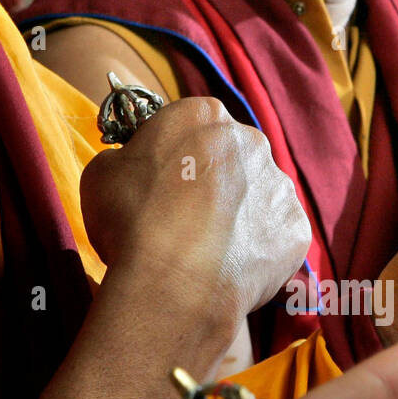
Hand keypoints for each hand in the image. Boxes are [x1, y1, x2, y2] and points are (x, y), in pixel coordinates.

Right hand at [79, 96, 311, 315]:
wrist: (175, 284)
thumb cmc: (132, 221)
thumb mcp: (102, 173)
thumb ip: (125, 157)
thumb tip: (134, 165)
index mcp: (204, 114)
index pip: (193, 124)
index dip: (176, 153)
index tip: (163, 181)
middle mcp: (251, 141)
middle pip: (232, 158)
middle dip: (214, 182)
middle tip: (186, 219)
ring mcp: (280, 186)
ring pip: (258, 197)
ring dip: (239, 216)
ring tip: (208, 251)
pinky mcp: (296, 229)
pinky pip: (276, 237)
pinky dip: (258, 250)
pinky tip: (231, 268)